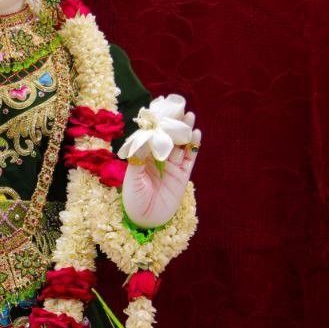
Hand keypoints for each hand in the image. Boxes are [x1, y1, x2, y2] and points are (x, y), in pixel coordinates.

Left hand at [121, 113, 200, 228]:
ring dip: (184, 131)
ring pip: (180, 145)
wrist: (146, 220)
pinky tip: (196, 135)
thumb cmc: (133, 201)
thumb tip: (143, 141)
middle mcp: (158, 159)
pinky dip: (193, 147)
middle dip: (173, 123)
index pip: (151, 136)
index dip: (156, 123)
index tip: (159, 108)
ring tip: (189, 117)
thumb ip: (138, 161)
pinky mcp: (182, 175)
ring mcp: (172, 166)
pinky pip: (189, 158)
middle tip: (179, 107)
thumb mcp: (132, 180)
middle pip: (168, 137)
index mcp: (143, 157)